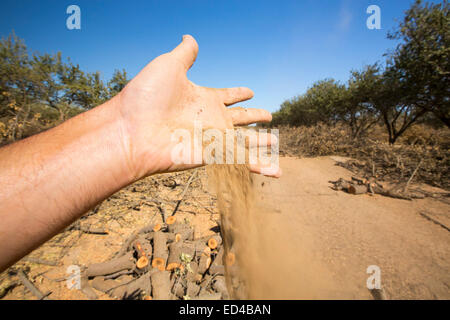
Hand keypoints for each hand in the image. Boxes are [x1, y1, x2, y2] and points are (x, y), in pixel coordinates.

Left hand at [114, 35, 279, 179]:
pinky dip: (262, 167)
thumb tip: (189, 37)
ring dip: (261, 142)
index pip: (228, 96)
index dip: (239, 93)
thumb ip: (185, 54)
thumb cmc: (146, 97)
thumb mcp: (169, 66)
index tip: (250, 92)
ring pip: (245, 141)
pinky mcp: (216, 155)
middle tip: (268, 115)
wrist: (133, 130)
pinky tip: (277, 171)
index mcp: (204, 99)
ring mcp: (214, 139)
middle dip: (254, 117)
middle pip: (240, 118)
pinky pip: (244, 162)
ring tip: (274, 141)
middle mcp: (211, 120)